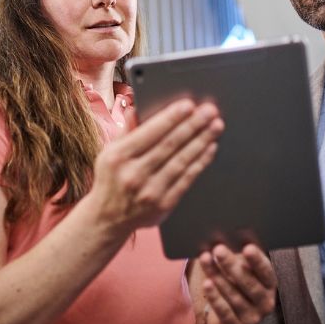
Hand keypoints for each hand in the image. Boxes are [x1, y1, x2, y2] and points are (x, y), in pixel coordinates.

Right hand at [85, 99, 223, 236]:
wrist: (108, 218)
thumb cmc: (111, 178)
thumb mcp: (109, 152)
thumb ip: (126, 130)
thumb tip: (136, 106)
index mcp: (118, 157)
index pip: (149, 132)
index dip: (170, 117)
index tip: (188, 104)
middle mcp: (133, 175)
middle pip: (169, 145)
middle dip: (192, 125)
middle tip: (210, 110)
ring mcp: (149, 192)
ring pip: (181, 161)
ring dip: (201, 141)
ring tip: (215, 126)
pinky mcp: (164, 206)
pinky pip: (186, 180)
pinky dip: (200, 162)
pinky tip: (210, 148)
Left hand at [198, 244, 277, 323]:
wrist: (234, 317)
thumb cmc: (239, 286)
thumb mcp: (244, 272)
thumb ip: (241, 259)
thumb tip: (227, 240)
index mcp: (270, 284)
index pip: (266, 271)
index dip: (257, 260)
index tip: (247, 247)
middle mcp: (265, 302)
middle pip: (249, 283)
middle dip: (232, 265)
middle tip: (218, 249)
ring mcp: (253, 316)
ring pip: (234, 296)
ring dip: (218, 277)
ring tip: (206, 261)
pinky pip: (225, 312)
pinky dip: (215, 298)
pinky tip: (207, 284)